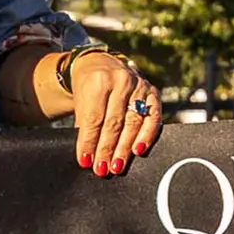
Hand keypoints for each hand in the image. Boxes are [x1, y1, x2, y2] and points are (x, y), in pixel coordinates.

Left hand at [66, 48, 162, 175]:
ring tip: (117, 166)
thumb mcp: (80, 100)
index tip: (85, 160)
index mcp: (99, 80)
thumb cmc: (88, 87)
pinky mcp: (153, 92)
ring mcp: (140, 86)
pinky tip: (138, 151)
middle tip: (102, 169)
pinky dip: (147, 136)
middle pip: (115, 122)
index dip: (90, 141)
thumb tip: (88, 153)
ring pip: (133, 123)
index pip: (94, 117)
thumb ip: (84, 123)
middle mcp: (122, 81)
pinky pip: (153, 118)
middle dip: (107, 149)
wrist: (101, 63)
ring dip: (125, 148)